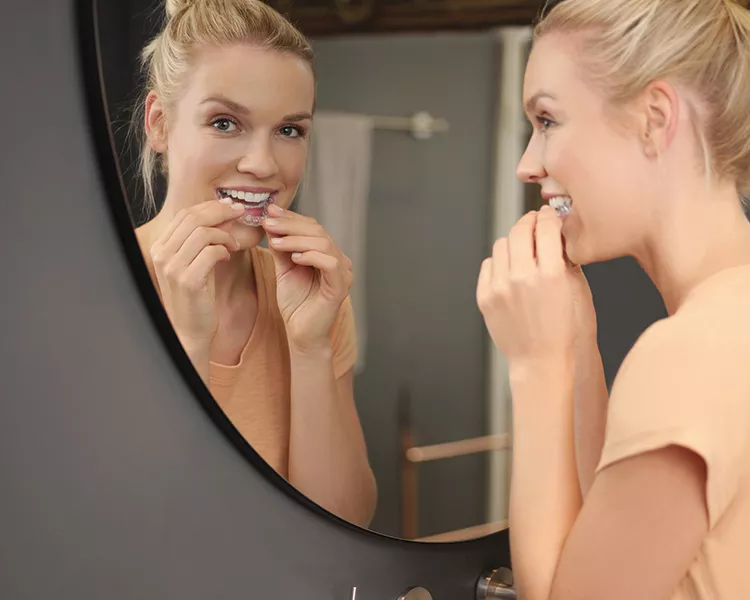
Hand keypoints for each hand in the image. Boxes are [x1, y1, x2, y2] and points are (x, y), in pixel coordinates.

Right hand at [149, 200, 243, 350]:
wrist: (191, 330)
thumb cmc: (197, 296)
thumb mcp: (197, 262)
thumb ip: (205, 238)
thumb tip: (224, 212)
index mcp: (160, 247)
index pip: (184, 214)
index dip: (210, 206)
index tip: (230, 206)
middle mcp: (162, 255)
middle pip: (193, 218)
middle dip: (220, 212)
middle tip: (240, 212)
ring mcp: (172, 268)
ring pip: (203, 233)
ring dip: (224, 234)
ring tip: (234, 244)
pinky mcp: (188, 280)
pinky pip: (210, 252)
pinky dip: (224, 250)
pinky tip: (228, 256)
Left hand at [262, 204, 351, 351]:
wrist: (301, 332)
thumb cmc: (295, 303)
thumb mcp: (284, 269)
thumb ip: (281, 247)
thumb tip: (270, 222)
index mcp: (327, 253)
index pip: (312, 227)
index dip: (291, 218)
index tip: (270, 212)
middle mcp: (339, 259)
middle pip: (318, 231)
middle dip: (291, 225)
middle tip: (269, 223)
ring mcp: (343, 272)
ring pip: (324, 244)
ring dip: (297, 240)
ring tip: (275, 242)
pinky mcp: (340, 286)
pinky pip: (331, 263)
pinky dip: (312, 256)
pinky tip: (295, 258)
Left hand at [477, 206, 575, 371]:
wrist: (540, 361)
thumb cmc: (564, 330)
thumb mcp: (576, 291)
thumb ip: (567, 259)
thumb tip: (558, 232)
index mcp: (550, 275)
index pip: (546, 228)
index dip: (548, 216)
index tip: (549, 215)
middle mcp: (522, 278)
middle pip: (520, 231)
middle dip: (529, 222)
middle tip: (534, 223)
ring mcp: (500, 288)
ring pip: (501, 245)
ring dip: (513, 241)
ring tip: (523, 248)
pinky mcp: (485, 297)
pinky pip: (488, 265)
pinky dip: (499, 262)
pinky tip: (509, 268)